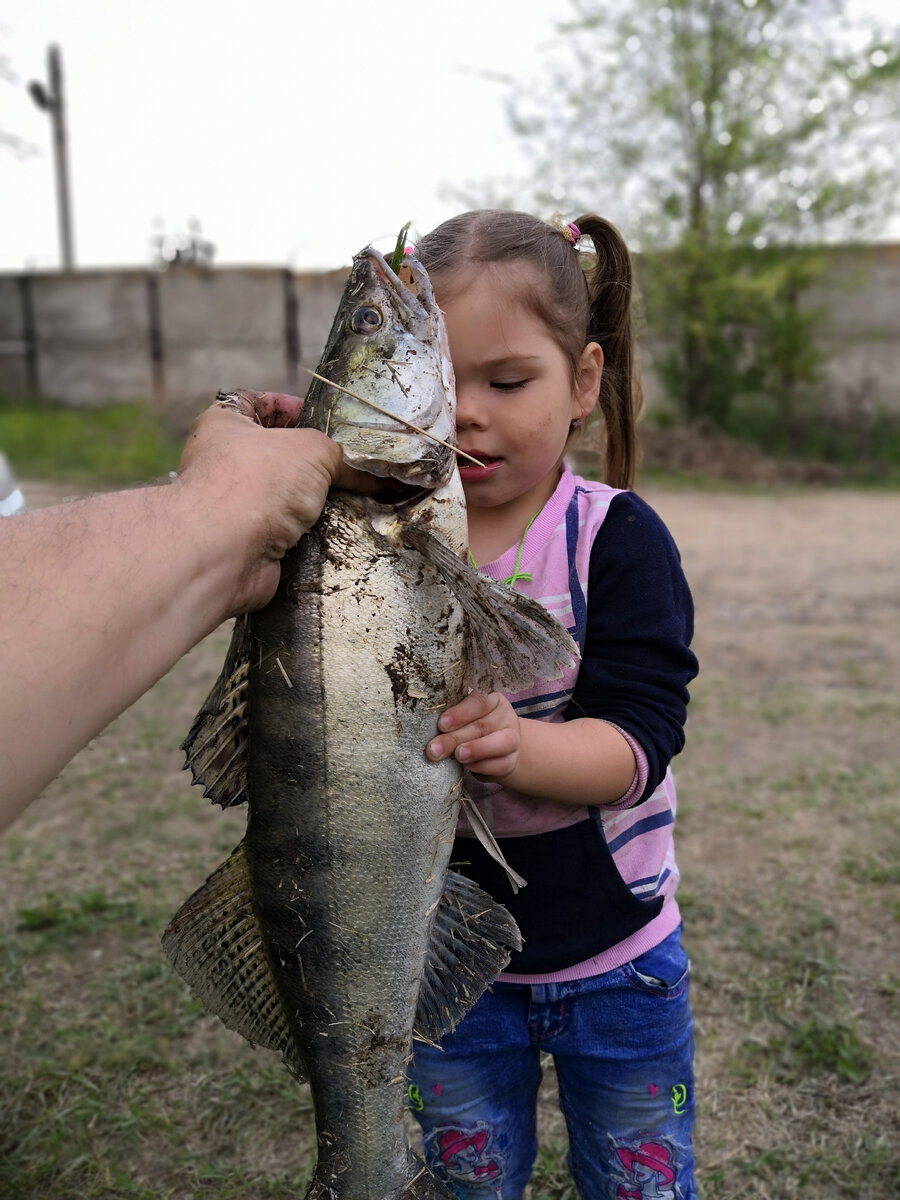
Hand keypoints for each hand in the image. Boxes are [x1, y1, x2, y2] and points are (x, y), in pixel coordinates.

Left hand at [176, 390, 373, 614]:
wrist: (226, 550)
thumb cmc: (257, 482)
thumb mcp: (312, 449)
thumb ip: (340, 455)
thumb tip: (371, 473)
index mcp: (224, 424)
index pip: (259, 402)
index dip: (292, 406)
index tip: (324, 420)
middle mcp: (224, 462)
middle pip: (277, 453)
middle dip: (314, 461)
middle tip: (347, 464)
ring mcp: (235, 504)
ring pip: (286, 496)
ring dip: (315, 499)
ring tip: (351, 496)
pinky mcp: (248, 540)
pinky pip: (288, 530)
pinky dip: (310, 530)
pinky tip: (336, 527)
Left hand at [426, 692, 520, 781]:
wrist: (496, 751)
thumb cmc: (472, 727)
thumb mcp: (463, 718)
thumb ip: (451, 721)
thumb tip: (427, 730)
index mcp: (492, 699)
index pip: (479, 701)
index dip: (460, 713)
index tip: (442, 724)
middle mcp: (505, 716)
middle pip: (482, 725)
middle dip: (455, 738)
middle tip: (434, 748)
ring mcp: (513, 738)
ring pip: (500, 742)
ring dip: (476, 749)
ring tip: (458, 756)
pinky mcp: (512, 760)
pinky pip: (500, 764)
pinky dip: (482, 766)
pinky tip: (468, 766)